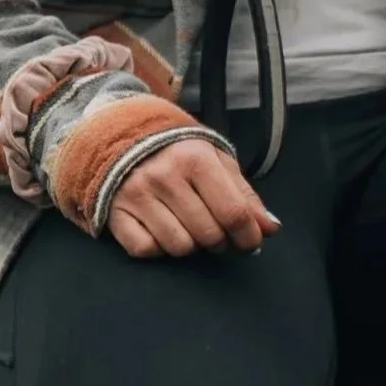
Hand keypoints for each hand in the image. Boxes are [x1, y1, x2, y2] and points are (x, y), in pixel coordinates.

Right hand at [107, 136, 279, 259]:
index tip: (252, 243)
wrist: (125, 136)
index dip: (249, 236)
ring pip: (179, 247)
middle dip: (221, 242)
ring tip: (190, 229)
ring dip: (190, 245)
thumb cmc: (180, 153)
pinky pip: (145, 249)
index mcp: (196, 159)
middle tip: (218, 233)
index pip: (233, 212)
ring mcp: (137, 195)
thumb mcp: (218, 163)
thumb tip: (271, 228)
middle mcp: (165, 176)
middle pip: (208, 234)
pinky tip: (162, 231)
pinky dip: (158, 248)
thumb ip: (246, 196)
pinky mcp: (115, 213)